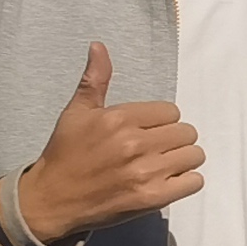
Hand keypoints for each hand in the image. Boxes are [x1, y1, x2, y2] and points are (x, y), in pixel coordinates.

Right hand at [15, 40, 201, 245]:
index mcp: (119, 119)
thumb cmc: (65, 154)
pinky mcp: (153, 198)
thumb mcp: (76, 112)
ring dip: (183, 160)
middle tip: (155, 149)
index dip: (161, 121)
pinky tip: (168, 181)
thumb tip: (98, 45)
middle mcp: (135, 144)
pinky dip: (186, 182)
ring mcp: (146, 172)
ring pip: (194, 155)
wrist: (52, 199)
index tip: (147, 131)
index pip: (171, 111)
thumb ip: (95, 80)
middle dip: (174, 140)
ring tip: (163, 165)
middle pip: (186, 132)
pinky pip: (194, 182)